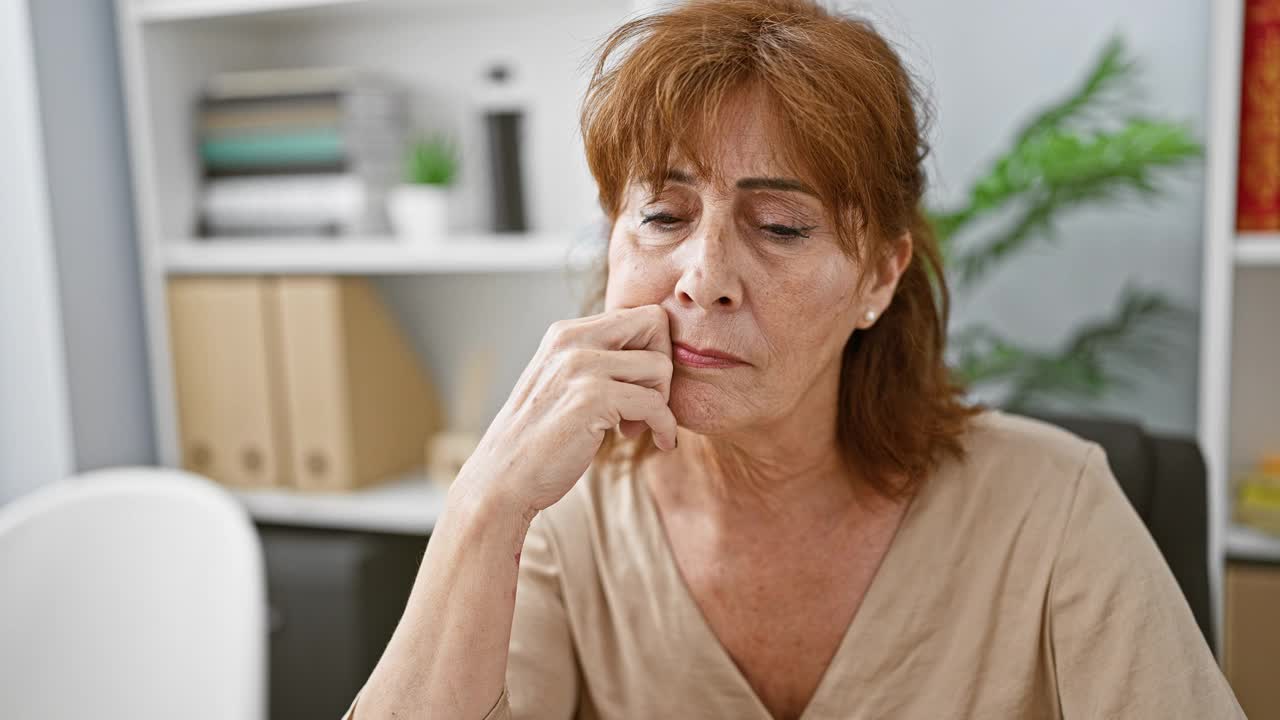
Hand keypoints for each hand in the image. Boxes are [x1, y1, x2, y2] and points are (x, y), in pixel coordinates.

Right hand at [457, 305, 676, 514]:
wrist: (503, 479)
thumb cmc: (539, 439)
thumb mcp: (563, 382)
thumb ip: (597, 361)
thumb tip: (655, 354)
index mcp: (566, 333)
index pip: (638, 315)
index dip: (652, 349)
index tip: (640, 385)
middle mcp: (571, 340)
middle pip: (654, 323)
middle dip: (664, 365)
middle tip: (649, 402)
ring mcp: (581, 367)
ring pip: (659, 365)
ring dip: (662, 402)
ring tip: (635, 428)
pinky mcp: (592, 399)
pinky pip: (656, 403)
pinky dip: (666, 426)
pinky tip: (660, 441)